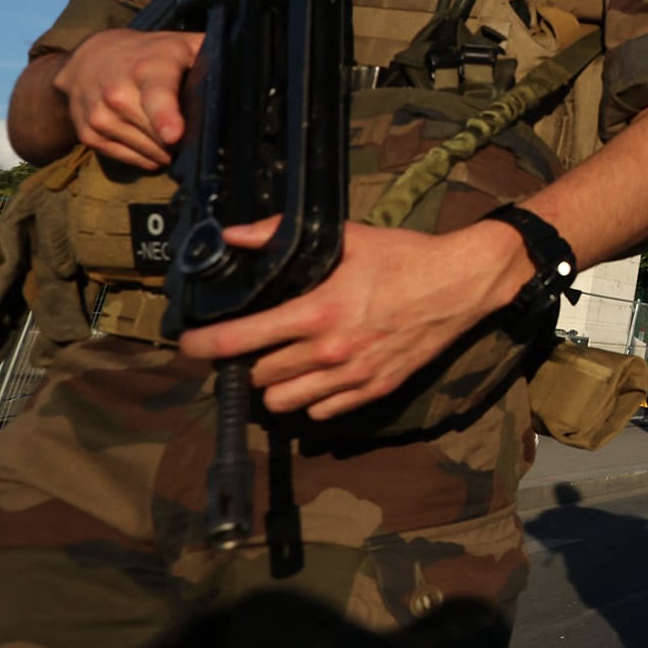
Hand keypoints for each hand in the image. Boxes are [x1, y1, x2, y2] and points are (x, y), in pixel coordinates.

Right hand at [52, 29, 205, 169]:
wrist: (87, 59)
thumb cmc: (147, 53)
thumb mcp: (181, 45)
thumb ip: (212, 56)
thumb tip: (248, 67)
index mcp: (148, 69)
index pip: (156, 95)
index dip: (166, 117)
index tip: (175, 135)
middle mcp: (118, 93)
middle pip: (158, 136)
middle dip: (181, 141)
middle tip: (188, 129)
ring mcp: (100, 116)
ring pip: (146, 152)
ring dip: (164, 150)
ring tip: (168, 132)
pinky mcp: (89, 134)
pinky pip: (128, 159)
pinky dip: (145, 156)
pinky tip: (150, 141)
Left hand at [179, 217, 529, 418]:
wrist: (461, 284)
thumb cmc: (405, 257)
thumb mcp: (346, 238)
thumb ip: (279, 236)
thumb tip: (232, 236)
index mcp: (318, 312)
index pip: (242, 340)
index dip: (205, 345)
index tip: (187, 345)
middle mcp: (330, 352)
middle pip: (258, 377)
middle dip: (244, 363)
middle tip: (246, 347)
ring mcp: (353, 376)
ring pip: (284, 403)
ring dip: (272, 387)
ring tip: (276, 366)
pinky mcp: (374, 390)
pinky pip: (322, 412)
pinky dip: (309, 400)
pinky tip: (313, 377)